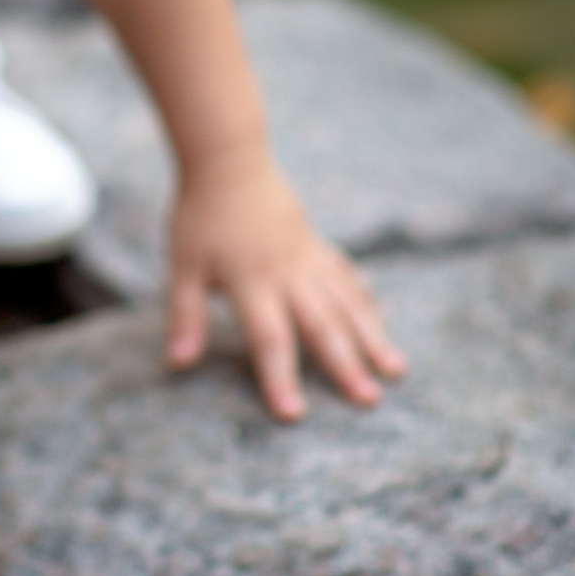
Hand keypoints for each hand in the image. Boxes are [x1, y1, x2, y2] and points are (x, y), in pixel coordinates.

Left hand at [164, 150, 406, 420]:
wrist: (229, 161)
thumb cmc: (200, 216)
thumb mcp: (182, 267)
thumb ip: (184, 316)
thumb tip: (178, 363)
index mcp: (251, 282)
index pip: (269, 338)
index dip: (280, 378)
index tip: (295, 414)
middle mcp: (287, 274)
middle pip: (321, 326)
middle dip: (345, 366)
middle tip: (369, 401)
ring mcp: (307, 259)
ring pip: (346, 303)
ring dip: (372, 337)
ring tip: (396, 370)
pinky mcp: (316, 246)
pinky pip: (347, 277)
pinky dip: (365, 301)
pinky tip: (380, 324)